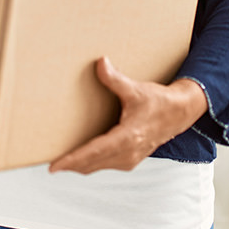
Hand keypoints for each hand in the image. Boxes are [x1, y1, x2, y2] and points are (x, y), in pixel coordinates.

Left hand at [49, 56, 207, 173]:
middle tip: (50, 166)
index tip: (55, 166)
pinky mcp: (130, 159)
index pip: (94, 152)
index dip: (73, 159)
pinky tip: (79, 160)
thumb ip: (115, 79)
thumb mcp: (136, 89)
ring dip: (79, 166)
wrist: (179, 114)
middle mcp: (128, 152)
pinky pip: (105, 165)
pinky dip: (90, 164)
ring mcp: (130, 159)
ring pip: (97, 166)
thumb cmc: (157, 101)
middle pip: (92, 163)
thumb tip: (100, 62)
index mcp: (128, 137)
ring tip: (60, 164)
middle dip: (71, 165)